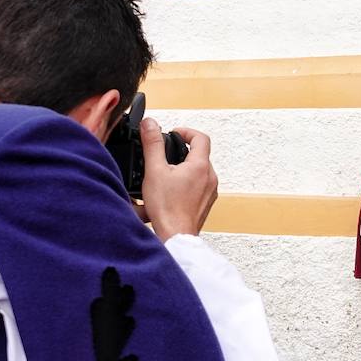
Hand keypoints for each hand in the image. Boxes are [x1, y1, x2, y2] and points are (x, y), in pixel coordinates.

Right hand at [139, 119, 217, 240]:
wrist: (176, 235)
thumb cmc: (167, 208)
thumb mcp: (154, 170)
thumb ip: (153, 144)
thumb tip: (150, 124)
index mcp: (201, 166)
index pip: (201, 137)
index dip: (186, 131)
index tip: (174, 134)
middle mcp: (210, 178)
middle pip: (200, 155)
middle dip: (182, 151)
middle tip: (166, 154)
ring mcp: (210, 192)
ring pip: (199, 171)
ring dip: (184, 168)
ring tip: (166, 174)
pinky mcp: (205, 204)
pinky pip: (198, 186)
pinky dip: (186, 183)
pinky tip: (171, 191)